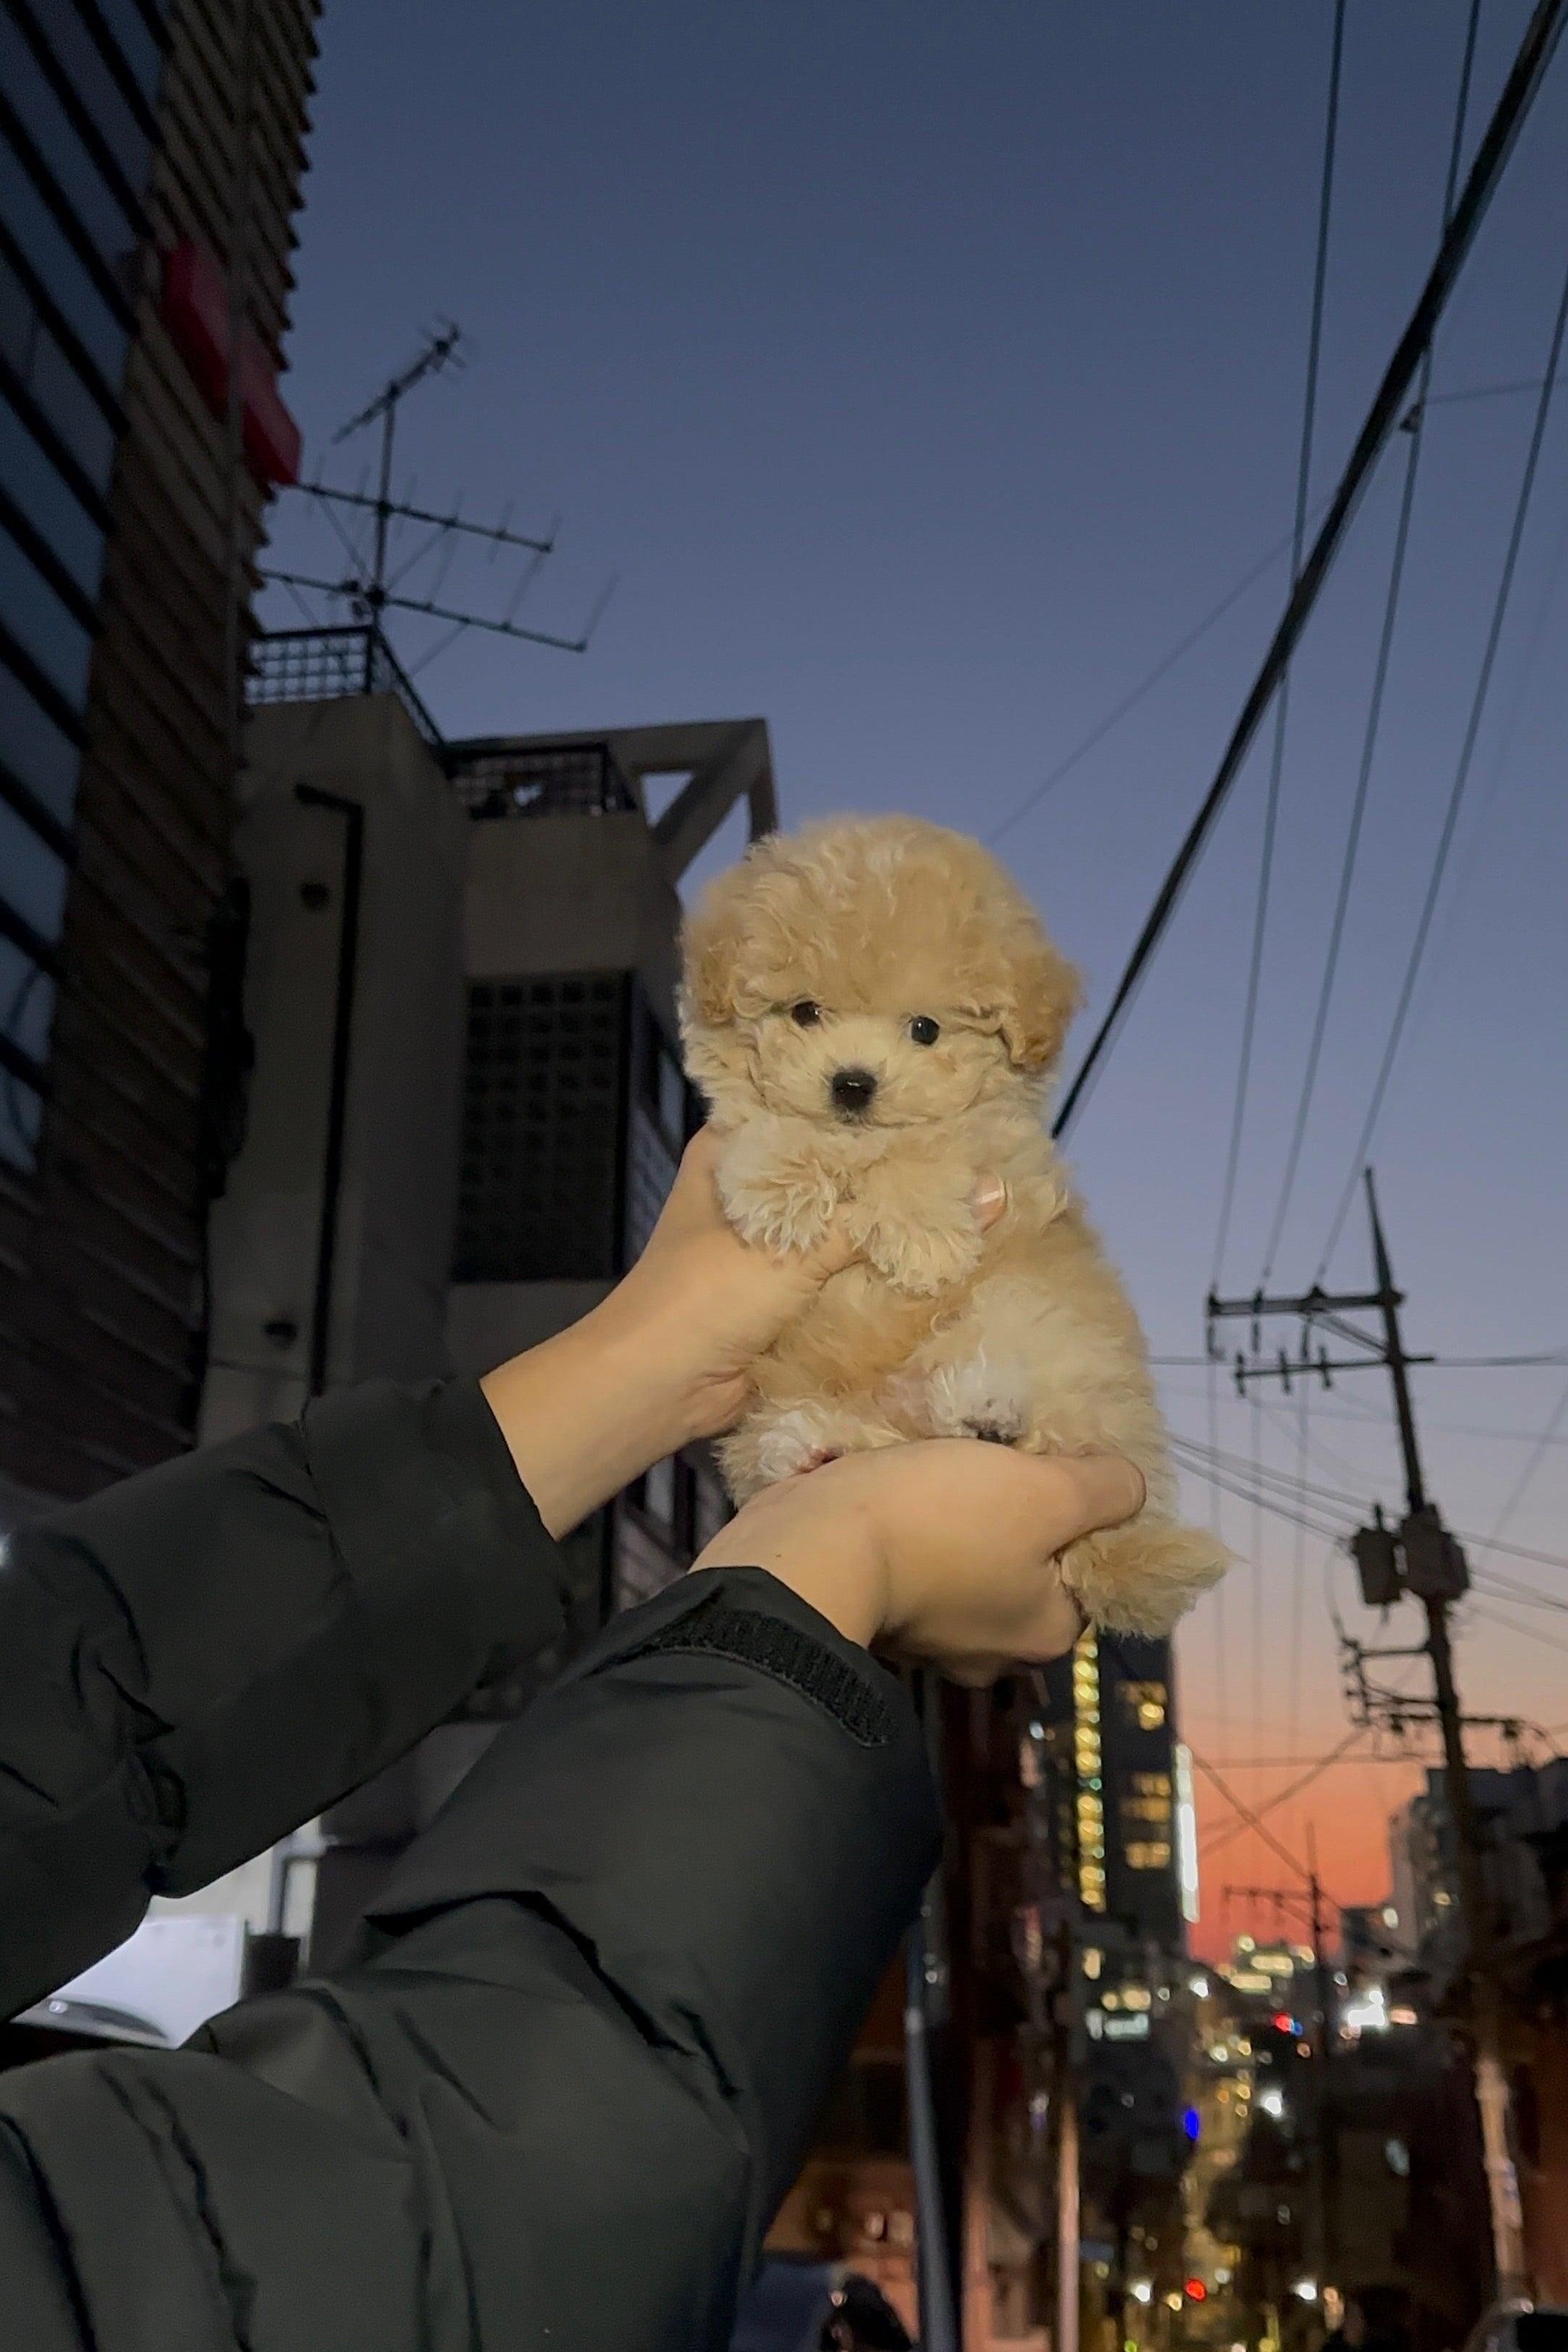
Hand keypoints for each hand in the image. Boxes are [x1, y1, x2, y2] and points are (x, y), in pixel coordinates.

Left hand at [480, 1129, 1008, 1536]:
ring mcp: (764, 1236)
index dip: (874, 1103)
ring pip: (839, 1215)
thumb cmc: (708, 1296)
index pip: (814, 1106)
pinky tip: (934, 1251)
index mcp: (733, 1147)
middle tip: (974, 1146)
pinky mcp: (779, 1286)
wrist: (658, 1387)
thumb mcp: (801, 1247)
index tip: (944, 1095)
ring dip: (889, 1216)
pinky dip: (876, 1263)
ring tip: (970, 1192)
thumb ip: (889, 1218)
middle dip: (893, 1163)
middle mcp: (749, 1182)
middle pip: (834, 1162)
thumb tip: (991, 1192)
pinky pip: (838, 1264)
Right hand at [690, 1440, 1143, 1683]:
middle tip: (997, 1456)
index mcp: (1041, 1634)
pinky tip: (897, 1479)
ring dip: (951, 1515)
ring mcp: (925, 1636)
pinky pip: (906, 1556)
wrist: (813, 1546)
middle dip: (1008, 1513)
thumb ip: (1105, 1489)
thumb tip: (1131, 1487)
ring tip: (942, 1458)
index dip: (1078, 1517)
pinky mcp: (873, 1610)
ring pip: (960, 1558)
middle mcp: (989, 1651)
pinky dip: (903, 1523)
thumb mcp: (1045, 1490)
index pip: (1085, 1574)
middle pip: (1021, 1566)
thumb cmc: (942, 1521)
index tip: (1052, 1469)